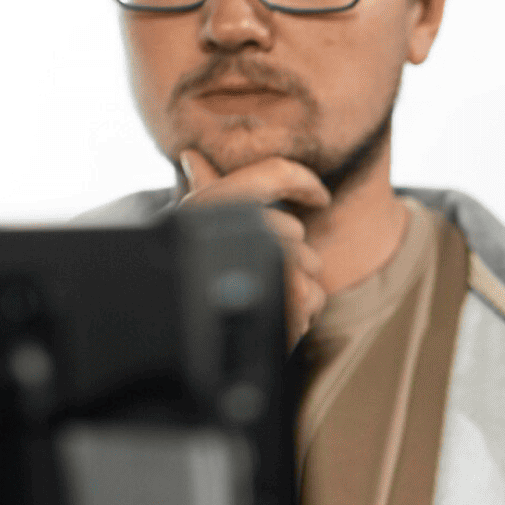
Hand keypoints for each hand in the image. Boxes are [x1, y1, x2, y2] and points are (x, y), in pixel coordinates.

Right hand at [179, 149, 330, 343]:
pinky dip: (302, 316)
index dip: (299, 179)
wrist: (185, 348)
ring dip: (296, 290)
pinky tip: (274, 323)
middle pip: (294, 233)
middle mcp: (229, 234)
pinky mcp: (284, 299)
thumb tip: (192, 156)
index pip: (270, 173)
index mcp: (205, 212)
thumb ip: (203, 194)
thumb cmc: (192, 289)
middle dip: (291, 257)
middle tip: (268, 278)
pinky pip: (314, 298)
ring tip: (265, 304)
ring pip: (309, 266)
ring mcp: (260, 266)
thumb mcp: (194, 238)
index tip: (320, 195)